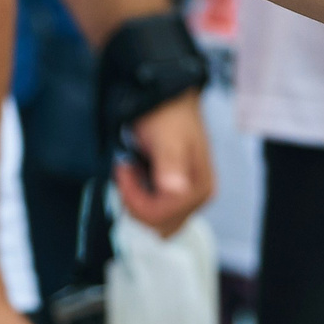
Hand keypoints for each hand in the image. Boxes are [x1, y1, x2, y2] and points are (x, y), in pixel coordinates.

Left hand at [115, 92, 215, 235]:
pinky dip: (138, 197)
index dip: (134, 197)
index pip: (160, 217)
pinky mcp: (176, 193)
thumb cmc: (167, 114)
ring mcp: (187, 197)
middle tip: (126, 169)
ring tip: (131, 168)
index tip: (124, 167)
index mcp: (199, 189)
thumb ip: (169, 162)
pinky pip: (154, 210)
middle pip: (158, 225)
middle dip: (134, 202)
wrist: (168, 98)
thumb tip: (175, 190)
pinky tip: (136, 173)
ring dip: (135, 199)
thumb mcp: (166, 136)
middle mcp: (197, 198)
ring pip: (155, 221)